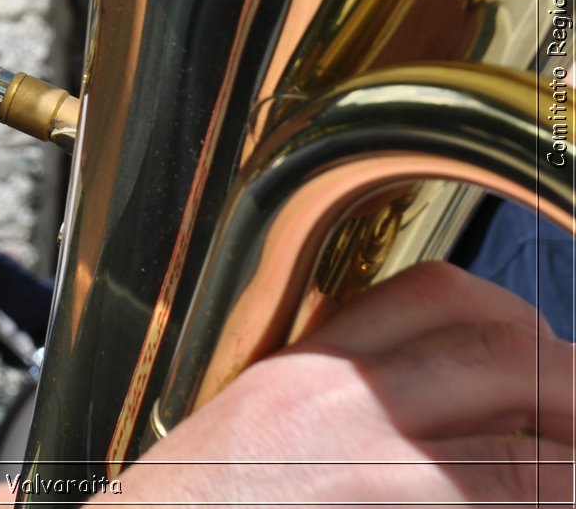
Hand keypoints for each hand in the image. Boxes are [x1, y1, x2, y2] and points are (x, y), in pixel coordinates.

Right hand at [104, 262, 574, 506]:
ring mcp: (373, 470)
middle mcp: (339, 403)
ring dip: (574, 462)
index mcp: (299, 370)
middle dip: (571, 388)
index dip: (510, 319)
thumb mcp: (239, 438)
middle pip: (499, 351)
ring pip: (532, 443)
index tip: (540, 354)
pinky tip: (550, 502)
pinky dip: (550, 498)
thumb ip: (321, 410)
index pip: (432, 293)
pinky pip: (513, 498)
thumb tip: (415, 410)